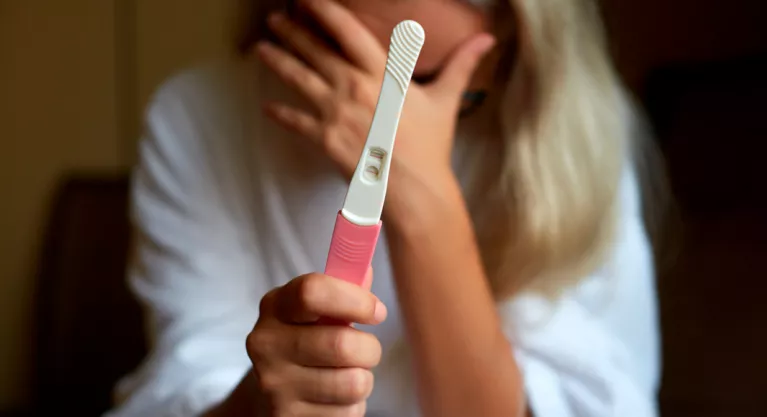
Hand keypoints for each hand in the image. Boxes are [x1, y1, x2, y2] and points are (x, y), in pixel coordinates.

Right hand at [246, 269, 386, 415]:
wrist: (269, 394)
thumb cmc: (305, 340)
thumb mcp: (317, 311)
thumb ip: (343, 287)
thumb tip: (366, 267)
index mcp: (275, 306)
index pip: (312, 292)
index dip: (354, 300)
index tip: (377, 310)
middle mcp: (266, 344)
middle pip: (341, 344)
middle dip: (369, 348)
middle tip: (366, 350)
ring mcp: (274, 385)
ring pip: (352, 382)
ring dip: (363, 379)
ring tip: (348, 374)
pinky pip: (347, 413)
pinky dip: (352, 407)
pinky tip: (335, 399)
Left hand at [255, 0, 494, 220]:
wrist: (413, 188)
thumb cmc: (430, 145)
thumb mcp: (446, 100)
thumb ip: (461, 65)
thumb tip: (487, 39)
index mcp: (380, 73)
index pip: (348, 31)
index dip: (325, 10)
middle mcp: (352, 86)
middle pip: (315, 51)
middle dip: (293, 31)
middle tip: (274, 18)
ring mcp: (335, 112)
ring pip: (299, 79)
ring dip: (278, 60)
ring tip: (261, 48)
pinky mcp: (324, 138)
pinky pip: (296, 122)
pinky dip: (281, 114)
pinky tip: (267, 107)